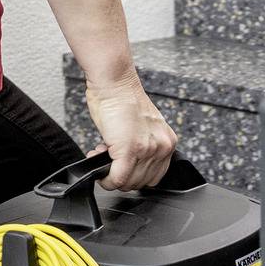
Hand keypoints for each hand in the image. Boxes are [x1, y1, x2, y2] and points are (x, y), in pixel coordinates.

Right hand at [82, 73, 177, 189]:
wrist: (115, 82)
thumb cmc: (122, 98)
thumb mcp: (143, 127)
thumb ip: (143, 146)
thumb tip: (129, 164)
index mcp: (167, 141)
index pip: (154, 176)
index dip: (133, 174)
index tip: (120, 165)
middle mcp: (162, 147)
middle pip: (141, 182)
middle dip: (119, 174)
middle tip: (107, 158)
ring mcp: (147, 150)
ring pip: (128, 183)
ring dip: (110, 174)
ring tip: (101, 154)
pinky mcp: (130, 151)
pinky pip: (118, 179)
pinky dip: (105, 178)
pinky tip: (97, 161)